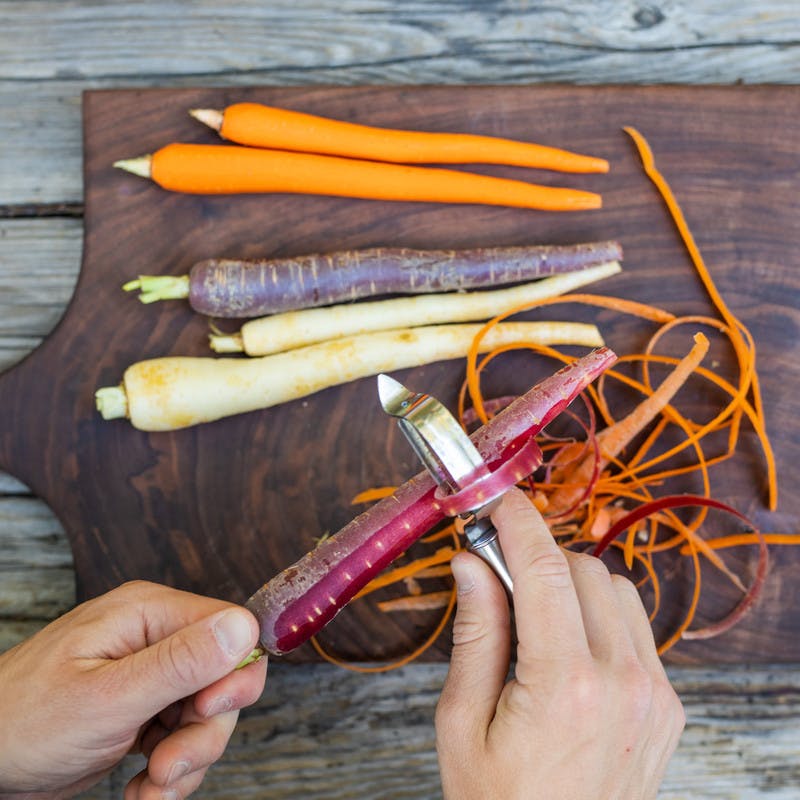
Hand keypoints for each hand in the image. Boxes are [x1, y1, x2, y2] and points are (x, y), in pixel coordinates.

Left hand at [0, 581, 266, 799]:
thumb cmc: (21, 722)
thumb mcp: (107, 698)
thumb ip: (180, 663)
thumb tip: (244, 626)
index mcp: (149, 613)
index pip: (230, 628)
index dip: (233, 675)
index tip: (205, 715)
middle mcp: (154, 636)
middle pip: (223, 678)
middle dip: (204, 733)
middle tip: (168, 769)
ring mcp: (148, 673)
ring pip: (206, 715)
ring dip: (186, 761)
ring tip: (150, 789)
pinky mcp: (141, 707)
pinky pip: (181, 736)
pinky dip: (170, 772)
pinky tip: (140, 788)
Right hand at [435, 488, 684, 799]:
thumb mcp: (460, 722)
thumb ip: (474, 632)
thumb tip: (471, 562)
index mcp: (564, 686)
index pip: (542, 569)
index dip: (516, 521)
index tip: (495, 499)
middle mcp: (622, 683)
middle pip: (582, 568)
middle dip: (536, 556)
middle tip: (497, 572)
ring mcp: (654, 694)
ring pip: (616, 588)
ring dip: (571, 584)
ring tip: (534, 618)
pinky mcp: (667, 704)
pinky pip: (636, 626)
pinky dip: (600, 615)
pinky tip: (569, 646)